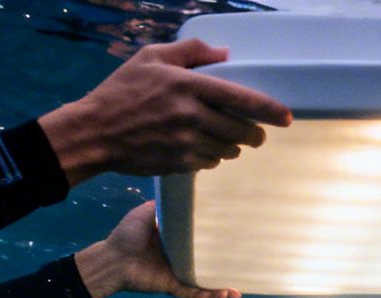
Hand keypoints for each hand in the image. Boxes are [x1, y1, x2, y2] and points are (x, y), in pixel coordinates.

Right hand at [38, 39, 292, 185]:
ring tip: (228, 140)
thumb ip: (190, 51)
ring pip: (228, 150)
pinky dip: (213, 157)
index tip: (286, 117)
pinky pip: (210, 163)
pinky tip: (203, 148)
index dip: (270, 110)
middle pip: (242, 131)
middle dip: (254, 134)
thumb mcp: (151, 57)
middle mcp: (191, 116)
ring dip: (233, 147)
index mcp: (188, 86)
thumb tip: (225, 53)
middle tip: (255, 133)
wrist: (94, 132)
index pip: (241, 99)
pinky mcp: (180, 163)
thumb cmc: (121, 91)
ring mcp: (186, 143)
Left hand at [73, 202, 239, 297]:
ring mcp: (177, 274)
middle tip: (244, 266)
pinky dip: (207, 296)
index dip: (216, 239)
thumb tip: (181, 194)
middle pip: (207, 264)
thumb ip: (162, 206)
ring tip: (237, 292)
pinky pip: (193, 294)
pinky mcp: (172, 287)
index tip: (233, 235)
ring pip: (204, 283)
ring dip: (221, 289)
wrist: (113, 259)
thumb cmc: (128, 234)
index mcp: (175, 240)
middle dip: (225, 268)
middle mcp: (180, 258)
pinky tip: (223, 296)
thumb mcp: (145, 213)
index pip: (200, 240)